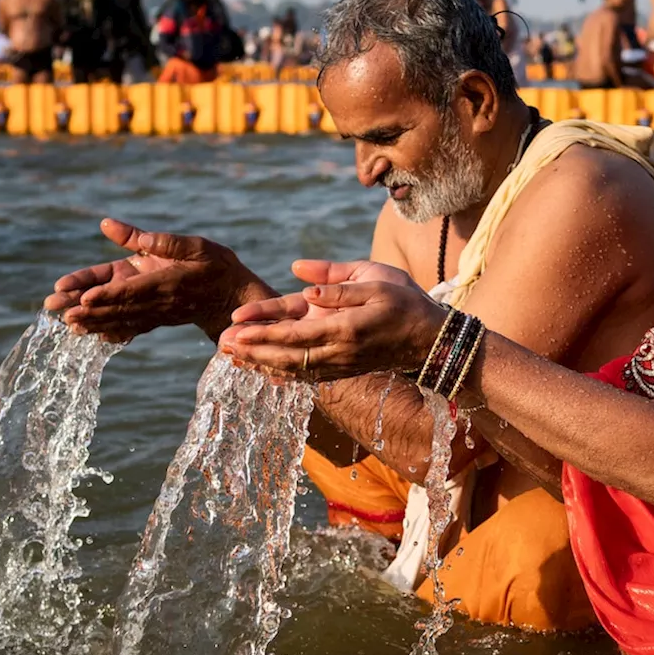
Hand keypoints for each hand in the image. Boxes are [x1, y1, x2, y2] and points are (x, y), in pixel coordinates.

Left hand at [43, 218, 261, 342]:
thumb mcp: (197, 246)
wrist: (234, 298)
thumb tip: (113, 225)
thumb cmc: (217, 266)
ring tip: (67, 325)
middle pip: (119, 308)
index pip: (132, 290)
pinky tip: (93, 335)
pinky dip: (113, 331)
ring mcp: (158, 314)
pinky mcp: (158, 318)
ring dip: (94, 323)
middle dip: (89, 311)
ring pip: (121, 319)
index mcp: (168, 283)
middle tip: (61, 314)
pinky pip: (132, 327)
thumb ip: (160, 240)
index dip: (108, 295)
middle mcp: (160, 302)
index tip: (85, 299)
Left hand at [220, 260, 444, 381]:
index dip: (263, 331)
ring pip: (292, 369)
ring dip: (260, 363)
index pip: (294, 332)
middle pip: (286, 356)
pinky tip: (261, 369)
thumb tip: (299, 279)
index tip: (236, 326)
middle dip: (252, 350)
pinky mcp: (343, 370)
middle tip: (221, 343)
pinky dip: (280, 373)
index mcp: (345, 327)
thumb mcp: (375, 278)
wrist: (432, 339)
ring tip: (232, 356)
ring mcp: (340, 365)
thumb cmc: (405, 301)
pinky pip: (305, 375)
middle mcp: (339, 352)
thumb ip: (335, 281)